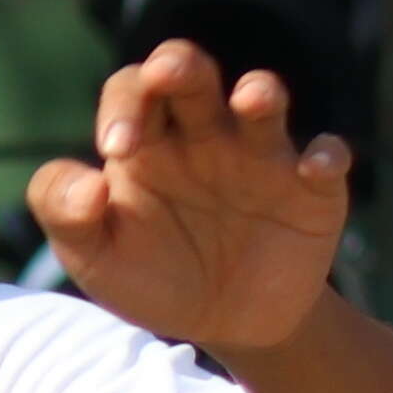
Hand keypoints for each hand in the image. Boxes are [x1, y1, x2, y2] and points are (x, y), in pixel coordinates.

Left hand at [31, 43, 350, 364]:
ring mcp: (261, 158)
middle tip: (167, 73)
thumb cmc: (155, 277)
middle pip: (192, 75)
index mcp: (149, 141)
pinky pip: (327, 158)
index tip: (117, 149)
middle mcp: (205, 135)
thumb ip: (65, 215)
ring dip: (260, 92)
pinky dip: (326, 156)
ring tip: (252, 98)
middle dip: (180, 66)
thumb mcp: (94, 258)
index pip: (132, 91)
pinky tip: (315, 168)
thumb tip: (89, 180)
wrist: (227, 326)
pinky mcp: (311, 190)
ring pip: (263, 102)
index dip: (123, 106)